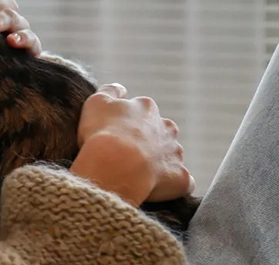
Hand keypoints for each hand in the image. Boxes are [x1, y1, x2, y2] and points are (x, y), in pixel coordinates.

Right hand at [70, 83, 194, 206]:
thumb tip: (121, 89)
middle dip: (149, 141)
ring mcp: (176, 153)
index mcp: (147, 108)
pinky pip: (182, 181)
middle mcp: (167, 127)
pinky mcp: (181, 177)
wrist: (115, 164)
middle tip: (127, 154)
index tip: (115, 134)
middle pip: (161, 132)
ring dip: (159, 162)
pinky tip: (157, 189)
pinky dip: (172, 184)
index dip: (128, 123)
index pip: (141, 111)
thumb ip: (110, 91)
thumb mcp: (96, 102)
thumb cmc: (103, 132)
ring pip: (171, 156)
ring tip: (138, 173)